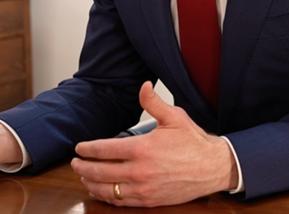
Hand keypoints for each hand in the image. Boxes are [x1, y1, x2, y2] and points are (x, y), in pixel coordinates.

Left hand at [71, 82, 237, 206]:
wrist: (212, 167)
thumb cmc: (193, 142)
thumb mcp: (174, 117)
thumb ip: (153, 103)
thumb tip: (143, 86)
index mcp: (143, 148)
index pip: (105, 150)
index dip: (88, 149)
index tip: (79, 148)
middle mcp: (140, 171)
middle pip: (100, 171)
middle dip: (83, 167)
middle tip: (75, 163)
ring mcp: (144, 188)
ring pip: (107, 189)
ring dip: (91, 183)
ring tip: (84, 177)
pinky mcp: (150, 200)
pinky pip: (121, 201)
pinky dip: (107, 197)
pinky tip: (101, 191)